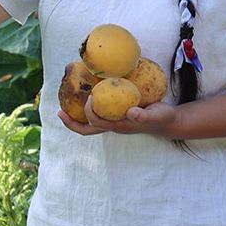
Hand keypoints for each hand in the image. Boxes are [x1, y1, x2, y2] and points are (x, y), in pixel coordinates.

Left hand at [58, 95, 178, 137]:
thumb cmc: (161, 117)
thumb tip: (131, 112)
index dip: (89, 111)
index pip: (97, 122)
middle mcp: (113, 126)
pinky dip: (88, 109)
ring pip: (90, 124)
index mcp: (119, 126)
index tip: (91, 95)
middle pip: (87, 130)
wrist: (167, 121)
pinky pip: (97, 115)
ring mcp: (113, 122)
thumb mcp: (155, 115)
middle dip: (72, 123)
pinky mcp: (116, 117)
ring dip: (75, 117)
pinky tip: (85, 96)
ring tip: (64, 107)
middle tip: (58, 112)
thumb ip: (144, 115)